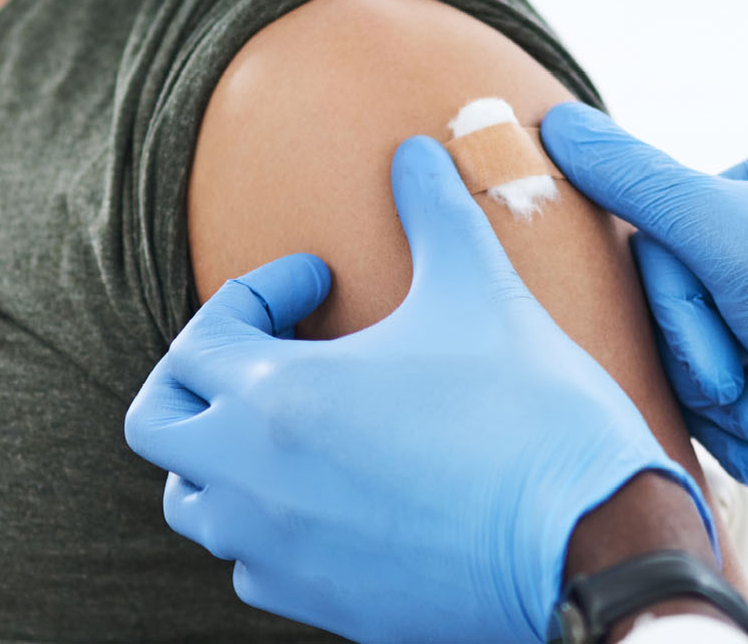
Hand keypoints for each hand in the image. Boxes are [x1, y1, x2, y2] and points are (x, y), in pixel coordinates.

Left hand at [125, 137, 708, 643]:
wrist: (590, 547)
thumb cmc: (531, 416)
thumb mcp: (479, 290)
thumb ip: (433, 211)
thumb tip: (415, 150)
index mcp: (272, 399)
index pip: (199, 334)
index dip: (257, 290)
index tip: (319, 280)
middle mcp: (251, 484)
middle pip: (157, 424)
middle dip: (197, 375)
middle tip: (267, 348)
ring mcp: (279, 553)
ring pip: (195, 504)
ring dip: (221, 455)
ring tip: (292, 421)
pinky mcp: (321, 605)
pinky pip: (252, 568)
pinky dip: (267, 526)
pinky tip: (332, 492)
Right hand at [540, 103, 747, 533]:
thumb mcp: (731, 240)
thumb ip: (636, 183)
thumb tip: (554, 122)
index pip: (667, 223)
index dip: (676, 302)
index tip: (719, 355)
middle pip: (682, 284)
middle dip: (700, 355)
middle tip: (739, 397)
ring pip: (702, 334)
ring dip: (717, 391)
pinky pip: (735, 370)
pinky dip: (737, 410)